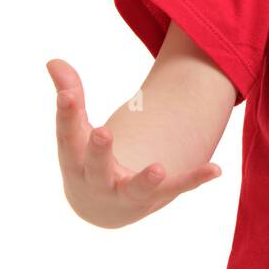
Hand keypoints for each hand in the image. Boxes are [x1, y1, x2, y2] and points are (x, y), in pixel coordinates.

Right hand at [47, 58, 221, 227]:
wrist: (102, 208)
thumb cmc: (85, 159)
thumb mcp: (76, 130)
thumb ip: (70, 95)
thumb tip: (53, 60)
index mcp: (75, 160)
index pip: (67, 137)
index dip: (66, 115)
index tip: (67, 96)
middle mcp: (97, 181)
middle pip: (96, 167)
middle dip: (98, 151)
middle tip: (102, 133)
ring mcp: (126, 193)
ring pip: (136, 189)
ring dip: (146, 180)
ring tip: (158, 169)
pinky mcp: (155, 197)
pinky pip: (175, 189)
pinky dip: (194, 180)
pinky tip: (215, 169)